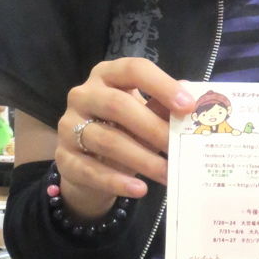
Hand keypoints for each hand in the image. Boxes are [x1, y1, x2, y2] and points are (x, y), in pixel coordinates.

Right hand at [57, 59, 194, 219]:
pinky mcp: (63, 158)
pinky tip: (140, 189)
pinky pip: (90, 170)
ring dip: (141, 158)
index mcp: (107, 75)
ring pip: (106, 140)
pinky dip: (117, 181)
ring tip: (168, 173)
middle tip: (177, 147)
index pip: (133, 69)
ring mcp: (69, 126)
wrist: (91, 164)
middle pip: (117, 105)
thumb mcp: (145, 115)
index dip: (161, 85)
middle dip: (152, 127)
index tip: (188, 107)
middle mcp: (83, 95)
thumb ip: (164, 108)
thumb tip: (195, 102)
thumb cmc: (125, 130)